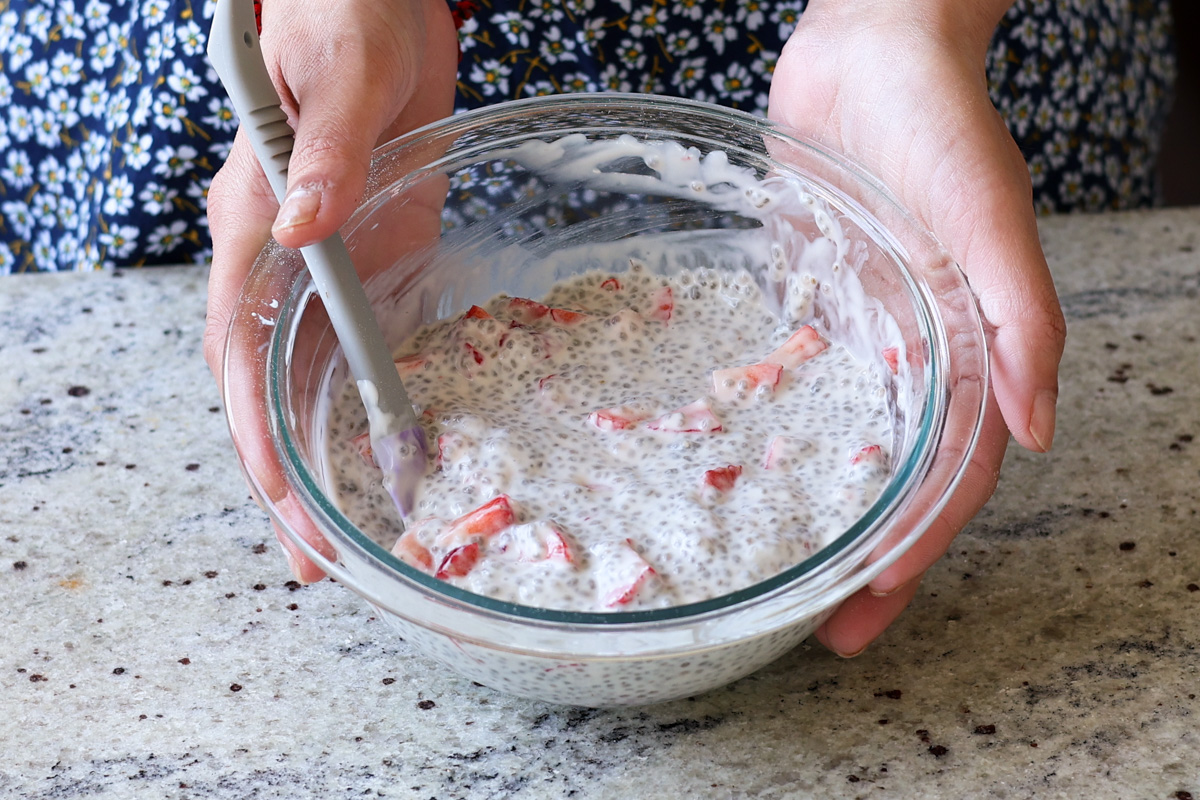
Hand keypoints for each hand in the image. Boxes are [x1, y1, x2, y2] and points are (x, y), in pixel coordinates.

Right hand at [204, 0, 458, 580]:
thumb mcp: (338, 74)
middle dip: (283, 474)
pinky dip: (363, 404)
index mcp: (251, 220)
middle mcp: (278, 259)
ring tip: (343, 538)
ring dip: (321, 458)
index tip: (280, 495)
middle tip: (313, 563)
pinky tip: (385, 452)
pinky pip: (357, 343)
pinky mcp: (369, 257)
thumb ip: (323, 151)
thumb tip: (301, 231)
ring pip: (307, 379)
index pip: (237, 344)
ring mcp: (322, 265)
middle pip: (264, 387)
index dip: (253, 425)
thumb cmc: (344, 17)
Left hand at [768, 0, 1065, 655]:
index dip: (916, 545)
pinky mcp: (811, 299)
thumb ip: (1017, 313)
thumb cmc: (939, 118)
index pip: (950, 477)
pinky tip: (735, 470)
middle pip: (898, 482)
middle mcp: (914, 354)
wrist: (869, 47)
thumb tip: (1034, 429)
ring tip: (782, 572)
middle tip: (822, 631)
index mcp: (964, 349)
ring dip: (824, 512)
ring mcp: (861, 332)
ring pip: (847, 445)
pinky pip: (794, 381)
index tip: (869, 606)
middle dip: (868, 561)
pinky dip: (776, 432)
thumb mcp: (985, 210)